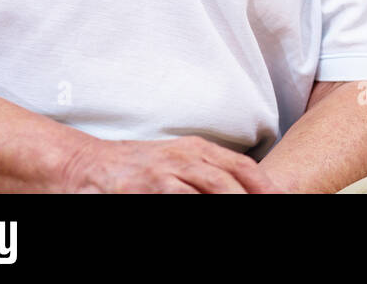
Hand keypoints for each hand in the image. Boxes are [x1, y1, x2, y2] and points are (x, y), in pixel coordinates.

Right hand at [61, 135, 285, 193]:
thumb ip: (210, 171)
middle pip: (226, 182)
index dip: (264, 185)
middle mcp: (182, 159)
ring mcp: (160, 176)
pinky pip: (173, 201)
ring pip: (201, 192)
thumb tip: (248, 187)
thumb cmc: (139, 166)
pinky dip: (186, 206)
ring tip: (243, 217)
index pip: (241, 166)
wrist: (85, 165)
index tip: (281, 198)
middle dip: (247, 198)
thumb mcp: (178, 159)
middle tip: (267, 209)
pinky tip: (198, 214)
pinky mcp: (139, 191)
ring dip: (223, 202)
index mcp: (196, 150)